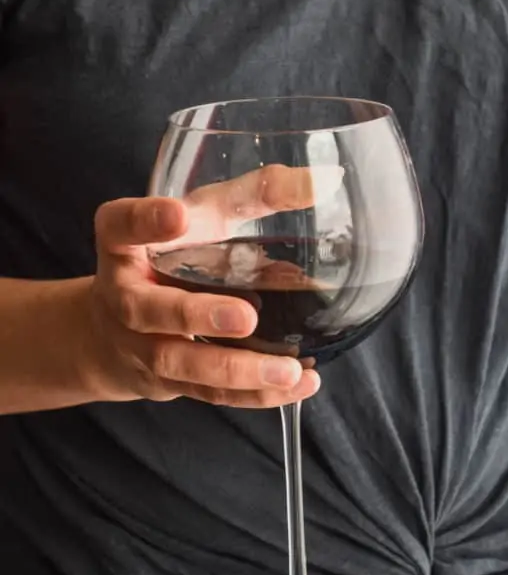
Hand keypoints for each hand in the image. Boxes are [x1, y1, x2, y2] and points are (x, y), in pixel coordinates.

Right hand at [83, 166, 331, 407]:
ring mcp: (143, 346)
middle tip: (246, 315)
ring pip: (183, 363)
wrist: (116, 333)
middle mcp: (124, 297)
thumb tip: (325, 181)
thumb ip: (253, 195)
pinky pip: (210, 393)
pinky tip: (298, 384)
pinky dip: (255, 394)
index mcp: (123, 244)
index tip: (178, 215)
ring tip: (288, 369)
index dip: (144, 221)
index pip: (121, 225)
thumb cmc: (172, 258)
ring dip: (237, 369)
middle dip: (197, 314)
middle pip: (150, 309)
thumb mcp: (201, 217)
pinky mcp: (169, 382)